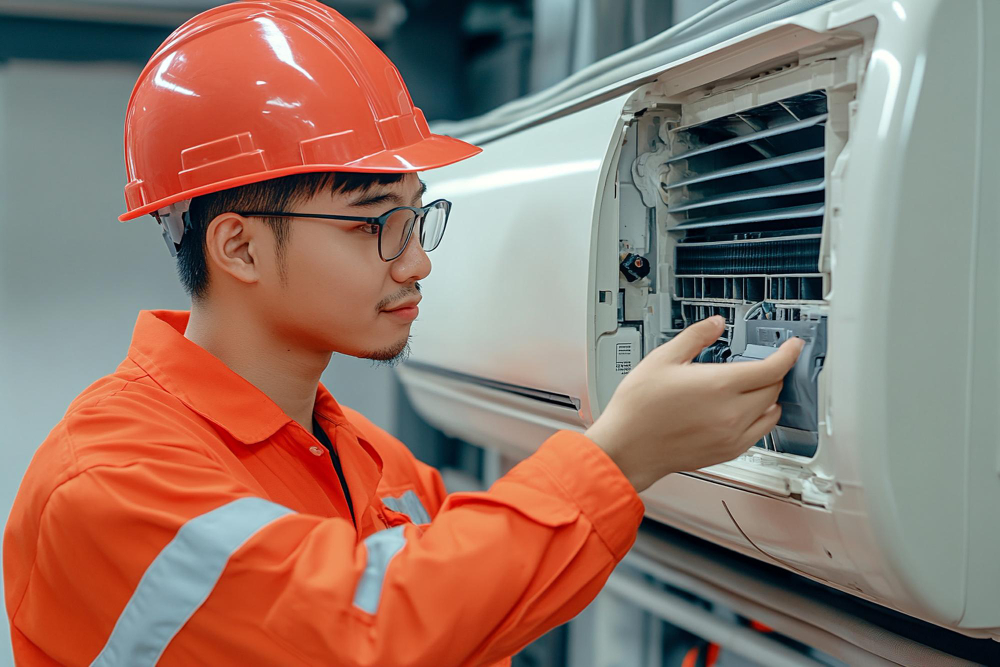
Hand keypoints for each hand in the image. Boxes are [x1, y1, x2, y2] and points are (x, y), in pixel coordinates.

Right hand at [585, 316, 803, 492]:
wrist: (627, 447)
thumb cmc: (638, 408)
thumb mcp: (662, 359)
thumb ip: (695, 337)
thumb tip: (715, 324)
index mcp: (719, 385)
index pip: (771, 368)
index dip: (788, 354)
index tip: (792, 346)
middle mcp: (732, 413)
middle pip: (774, 389)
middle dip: (773, 372)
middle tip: (762, 363)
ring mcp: (732, 435)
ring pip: (772, 412)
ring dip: (770, 396)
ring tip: (755, 387)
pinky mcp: (728, 452)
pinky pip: (760, 433)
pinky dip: (762, 419)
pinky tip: (746, 411)